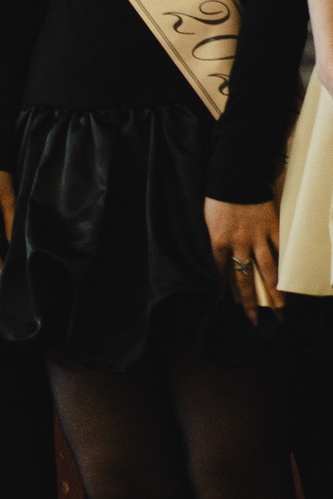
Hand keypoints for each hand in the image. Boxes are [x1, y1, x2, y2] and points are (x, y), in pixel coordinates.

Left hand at [208, 197, 282, 322]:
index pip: (219, 272)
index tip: (224, 304)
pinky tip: (289, 280)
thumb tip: (219, 254)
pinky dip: (285, 266)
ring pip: (268, 270)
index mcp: (218, 241)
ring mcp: (258, 237)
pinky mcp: (273, 228)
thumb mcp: (208, 220)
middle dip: (250, 302)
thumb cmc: (217, 197)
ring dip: (274, 291)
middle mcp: (238, 244)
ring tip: (281, 309)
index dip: (222, 289)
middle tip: (256, 321)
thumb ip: (215, 238)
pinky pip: (280, 251)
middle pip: (244, 279)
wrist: (234, 177)